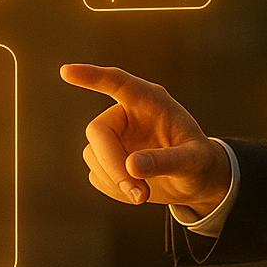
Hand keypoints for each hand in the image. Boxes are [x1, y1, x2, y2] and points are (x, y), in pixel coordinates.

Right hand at [60, 63, 231, 212]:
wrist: (195, 180)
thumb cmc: (200, 162)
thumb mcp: (194, 160)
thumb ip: (167, 160)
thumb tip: (131, 166)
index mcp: (150, 100)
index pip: (117, 82)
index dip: (91, 76)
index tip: (67, 71)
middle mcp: (126, 114)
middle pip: (98, 131)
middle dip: (112, 164)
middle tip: (138, 194)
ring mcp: (114, 137)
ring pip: (94, 156)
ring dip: (116, 181)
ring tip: (145, 194)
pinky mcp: (106, 160)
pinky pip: (97, 175)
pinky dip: (115, 189)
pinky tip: (138, 190)